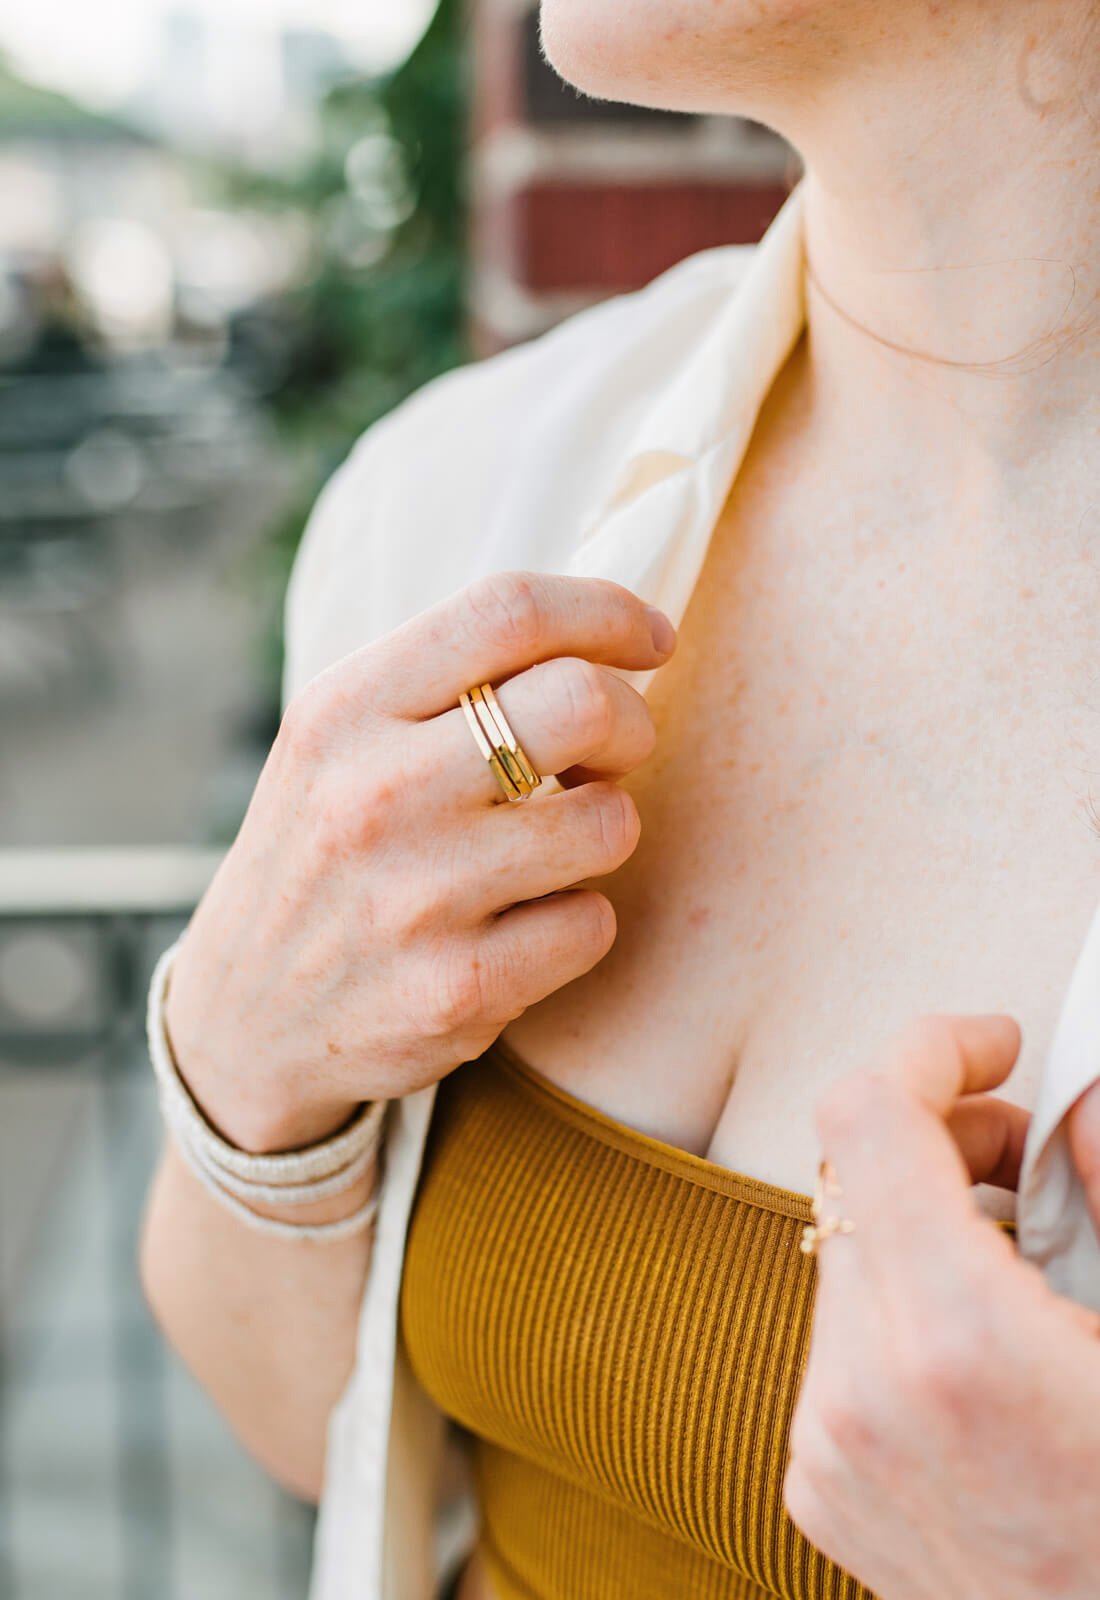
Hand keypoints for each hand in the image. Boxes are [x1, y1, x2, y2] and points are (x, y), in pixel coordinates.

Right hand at [164, 571, 674, 1151]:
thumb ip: (445, 683)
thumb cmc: (323, 856)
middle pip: (583, 703)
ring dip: (604, 829)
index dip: (607, 611)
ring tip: (550, 846)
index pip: (508, 611)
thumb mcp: (338, 743)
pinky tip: (522, 926)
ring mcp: (416, 897)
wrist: (242, 1021)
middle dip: (630, 723)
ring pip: (609, 822)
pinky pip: (592, 925)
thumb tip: (602, 635)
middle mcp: (374, 794)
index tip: (650, 638)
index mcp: (344, 709)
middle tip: (607, 754)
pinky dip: (578, 922)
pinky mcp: (458, 989)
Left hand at [784, 1016, 1099, 1599]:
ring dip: (920, 1221)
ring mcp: (828, 1446)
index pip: (867, 1117)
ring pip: (845, 1254)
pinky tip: (982, 1344)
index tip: (992, 1048)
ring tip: (1019, 1254)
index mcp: (958, 1343)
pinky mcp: (818, 1484)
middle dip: (941, 1133)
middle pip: (851, 1174)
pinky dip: (901, 1305)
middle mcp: (863, 1393)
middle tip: (1033, 1154)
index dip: (930, 1052)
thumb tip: (1079, 1099)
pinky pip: (838, 1340)